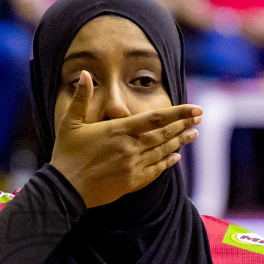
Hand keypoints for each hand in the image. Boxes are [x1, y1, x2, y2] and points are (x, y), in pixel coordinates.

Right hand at [49, 71, 200, 208]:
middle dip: (183, 125)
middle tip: (199, 118)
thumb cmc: (65, 154)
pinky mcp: (131, 183)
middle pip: (164, 134)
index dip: (178, 113)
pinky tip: (176, 157)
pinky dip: (167, 163)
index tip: (196, 109)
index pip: (155, 118)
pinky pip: (155, 171)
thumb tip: (85, 73)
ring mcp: (132, 166)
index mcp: (118, 130)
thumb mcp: (69, 123)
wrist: (63, 189)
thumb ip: (81, 98)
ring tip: (194, 134)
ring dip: (179, 142)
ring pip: (162, 152)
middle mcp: (130, 147)